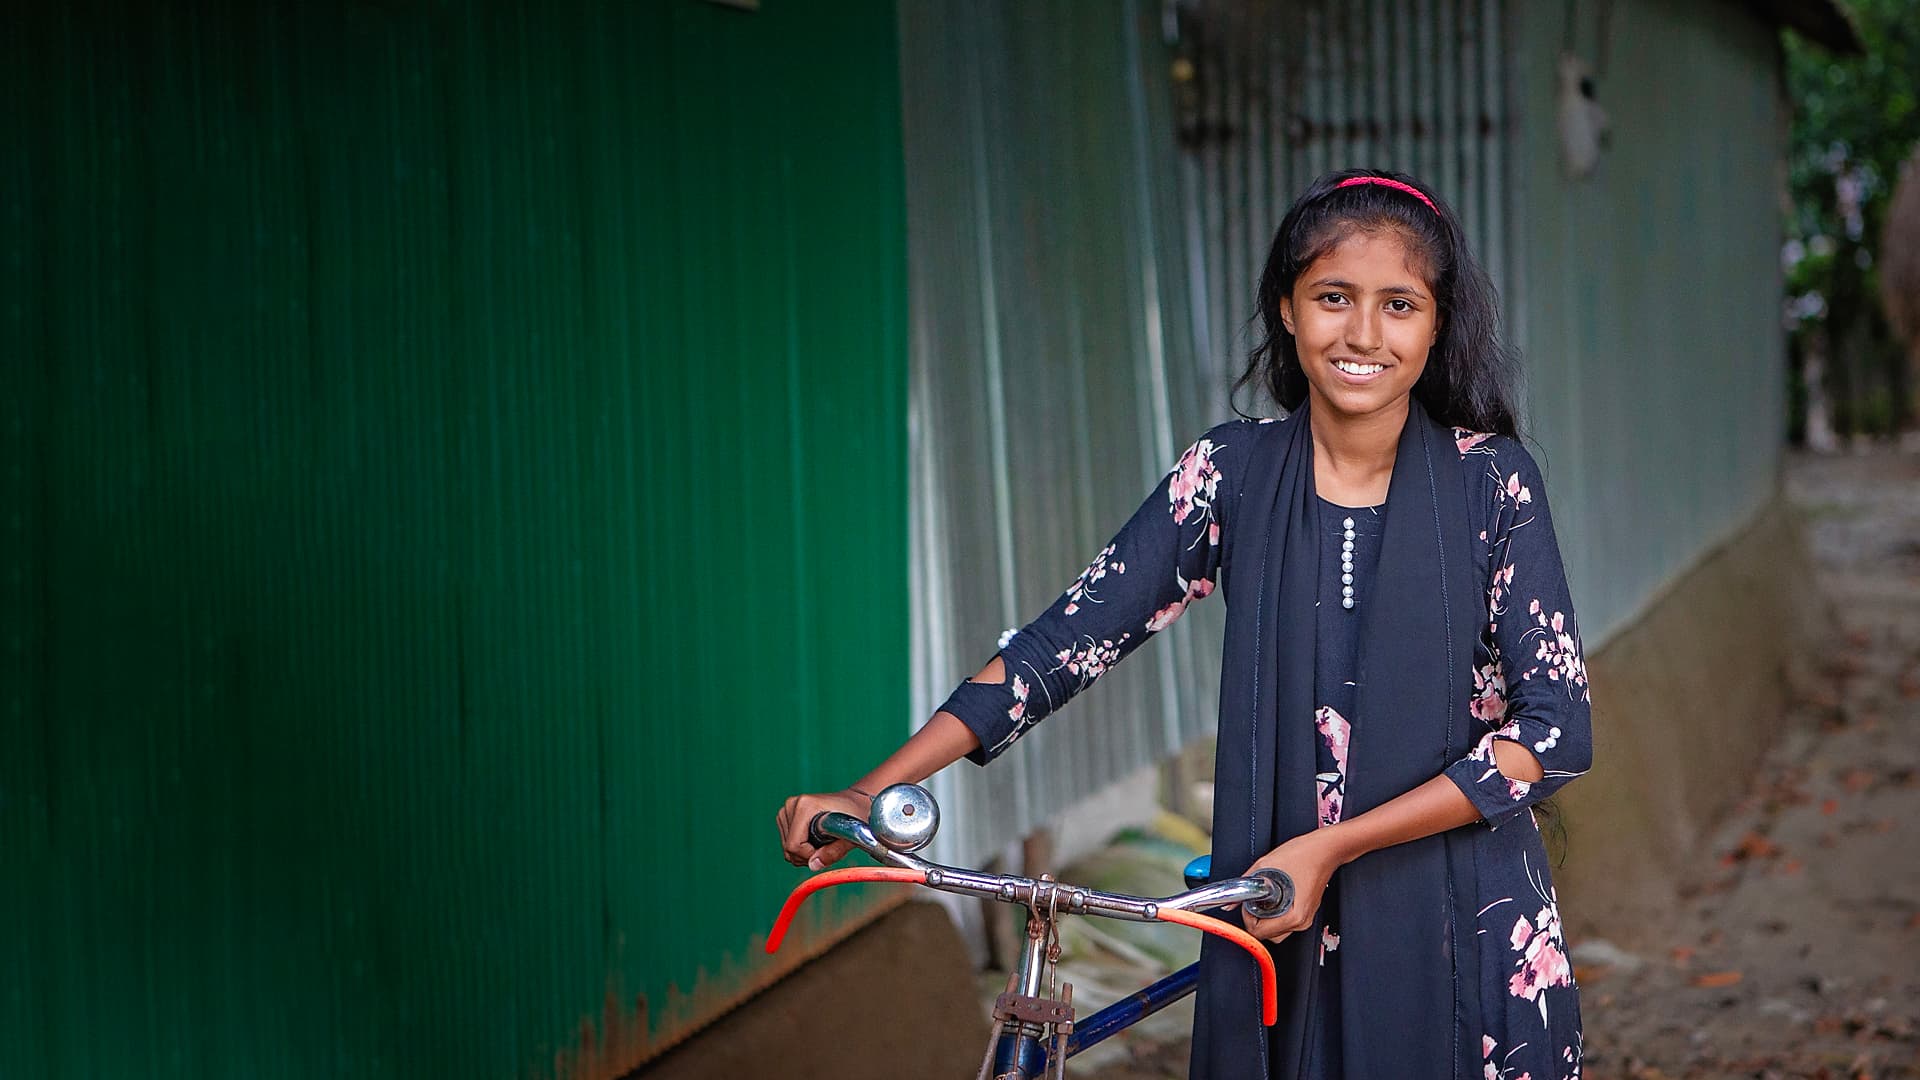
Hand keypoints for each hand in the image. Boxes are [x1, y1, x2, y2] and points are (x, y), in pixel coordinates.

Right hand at [775, 788, 872, 870]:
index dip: (810, 856)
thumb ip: (833, 852)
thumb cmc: (855, 815)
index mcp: (805, 806)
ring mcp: (787, 809)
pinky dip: (801, 848)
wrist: (854, 802)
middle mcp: (792, 805)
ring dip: (805, 853)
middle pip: (788, 848)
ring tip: (823, 842)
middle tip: (828, 847)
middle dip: (808, 856)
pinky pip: (788, 844)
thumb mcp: (851, 836)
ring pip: (787, 849)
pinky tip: (815, 839)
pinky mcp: (785, 815)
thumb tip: (813, 865)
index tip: (827, 851)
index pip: (793, 845)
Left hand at [1240, 829, 1345, 943]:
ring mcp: (1306, 918)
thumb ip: (1244, 883)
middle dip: (1256, 919)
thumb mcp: (1265, 865)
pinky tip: (1275, 898)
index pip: (1260, 933)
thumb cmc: (1303, 854)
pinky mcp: (1306, 912)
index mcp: (1294, 916)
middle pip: (1268, 935)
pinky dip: (1275, 913)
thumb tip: (1229, 900)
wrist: (1325, 849)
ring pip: (1277, 931)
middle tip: (1253, 901)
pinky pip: (1286, 922)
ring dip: (1265, 917)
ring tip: (1264, 898)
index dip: (1248, 918)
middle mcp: (1302, 922)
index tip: (1247, 904)